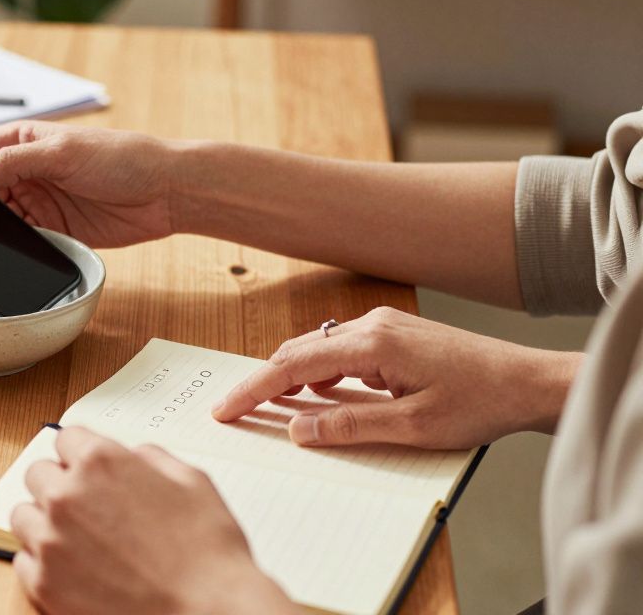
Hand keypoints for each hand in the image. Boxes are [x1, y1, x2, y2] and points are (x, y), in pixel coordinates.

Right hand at [0, 121, 180, 247]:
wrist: (165, 193)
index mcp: (20, 141)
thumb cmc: (123, 157)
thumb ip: (11, 164)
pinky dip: (9, 245)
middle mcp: (23, 172)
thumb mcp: (62, 151)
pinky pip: (18, 241)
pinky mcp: (50, 231)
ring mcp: (35, 203)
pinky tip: (3, 248)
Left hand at [10, 427, 295, 614]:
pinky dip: (43, 563)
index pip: (66, 438)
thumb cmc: (207, 553)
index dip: (81, 454)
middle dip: (60, 484)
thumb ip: (151, 458)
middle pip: (38, 474)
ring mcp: (50, 541)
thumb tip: (132, 457)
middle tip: (85, 505)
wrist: (208, 613)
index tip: (85, 467)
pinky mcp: (44, 583)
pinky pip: (23, 561)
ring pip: (23, 516)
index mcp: (100, 462)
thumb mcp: (191, 481)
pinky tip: (74, 568)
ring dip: (44, 521)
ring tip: (76, 538)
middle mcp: (66, 496)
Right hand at [212, 307, 580, 448]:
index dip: (254, 390)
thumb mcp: (413, 427)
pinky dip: (317, 371)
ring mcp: (384, 326)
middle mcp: (373, 325)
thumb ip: (349, 426)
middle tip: (235, 410)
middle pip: (298, 351)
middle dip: (262, 382)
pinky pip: (340, 350)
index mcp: (373, 344)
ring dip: (289, 376)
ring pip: (317, 349)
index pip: (294, 367)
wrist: (529, 382)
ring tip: (265, 405)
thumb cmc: (481, 402)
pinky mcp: (395, 334)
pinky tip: (315, 394)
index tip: (226, 408)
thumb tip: (297, 429)